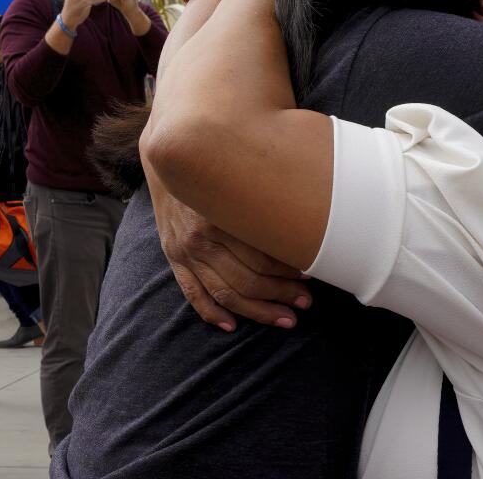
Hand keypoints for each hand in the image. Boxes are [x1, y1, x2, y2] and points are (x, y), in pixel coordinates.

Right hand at [148, 173, 311, 331]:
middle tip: (305, 302)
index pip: (263, 257)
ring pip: (226, 293)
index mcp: (223, 217)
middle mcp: (202, 238)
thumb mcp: (242, 176)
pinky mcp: (174, 258)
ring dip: (258, 311)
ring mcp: (185, 251)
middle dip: (281, 295)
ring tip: (285, 318)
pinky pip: (193, 293)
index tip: (312, 274)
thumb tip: (306, 218)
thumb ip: (268, 197)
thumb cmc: (218, 165)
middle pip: (248, 279)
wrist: (169, 156)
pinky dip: (212, 313)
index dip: (290, 271)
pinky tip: (232, 326)